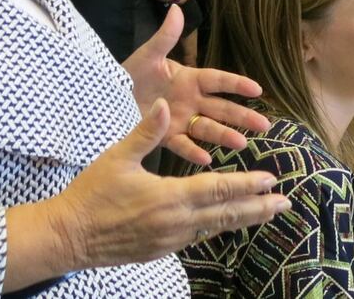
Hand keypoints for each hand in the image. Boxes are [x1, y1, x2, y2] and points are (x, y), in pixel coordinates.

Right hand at [44, 98, 289, 269]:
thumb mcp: (118, 157)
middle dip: (259, 207)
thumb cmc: (92, 192)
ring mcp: (169, 240)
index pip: (220, 189)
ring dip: (244, 219)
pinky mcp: (161, 250)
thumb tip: (166, 104)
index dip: (248, 184)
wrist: (68, 235)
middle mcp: (176, 222)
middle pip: (227, 214)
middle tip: (285, 201)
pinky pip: (198, 237)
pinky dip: (218, 228)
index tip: (272, 179)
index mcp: (169, 197)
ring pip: (216, 228)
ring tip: (267, 213)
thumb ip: (148, 131)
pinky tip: (227, 223)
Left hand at [122, 6, 272, 163]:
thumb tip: (176, 8)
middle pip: (221, 108)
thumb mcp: (147, 55)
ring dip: (225, 135)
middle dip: (242, 116)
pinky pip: (182, 145)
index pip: (218, 80)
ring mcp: (180, 120)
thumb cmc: (129, 74)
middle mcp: (190, 101)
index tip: (257, 89)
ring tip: (242, 144)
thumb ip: (165, 36)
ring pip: (207, 128)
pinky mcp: (165, 137)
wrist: (106, 99)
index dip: (237, 84)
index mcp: (188, 78)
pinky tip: (207, 159)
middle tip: (264, 125)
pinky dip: (193, 152)